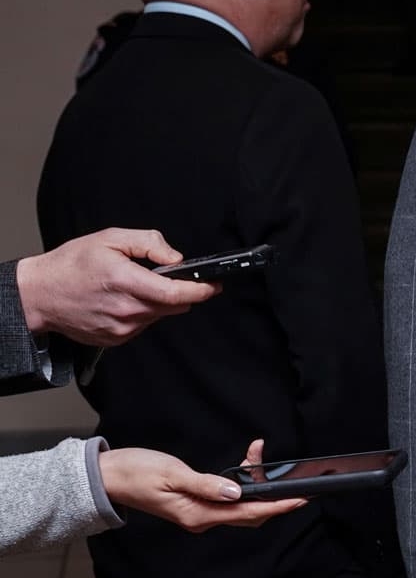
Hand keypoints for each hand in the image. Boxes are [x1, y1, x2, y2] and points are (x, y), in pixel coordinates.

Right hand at [15, 228, 216, 345]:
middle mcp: (126, 310)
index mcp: (126, 282)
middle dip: (180, 292)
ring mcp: (121, 328)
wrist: (39, 294)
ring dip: (158, 302)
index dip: (201, 290)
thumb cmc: (70, 265)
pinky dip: (142, 312)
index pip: (176, 294)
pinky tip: (122, 300)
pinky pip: (143, 325)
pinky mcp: (115, 338)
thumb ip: (148, 242)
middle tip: (173, 278)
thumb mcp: (109, 239)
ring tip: (133, 286)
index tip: (214, 285)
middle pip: (173, 306)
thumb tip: (176, 257)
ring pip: (159, 316)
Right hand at [101, 438, 306, 531]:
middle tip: (286, 475)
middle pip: (249, 514)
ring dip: (255, 485)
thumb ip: (206, 485)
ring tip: (257, 457)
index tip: (299, 500)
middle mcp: (201, 518)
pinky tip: (243, 466)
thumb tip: (236, 493)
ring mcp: (199, 513)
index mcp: (197, 515)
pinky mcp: (196, 504)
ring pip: (240, 506)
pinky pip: (227, 499)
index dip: (276, 507)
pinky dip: (241, 484)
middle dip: (271, 495)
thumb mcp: (172, 474)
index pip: (247, 514)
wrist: (108, 477)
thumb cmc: (135, 473)